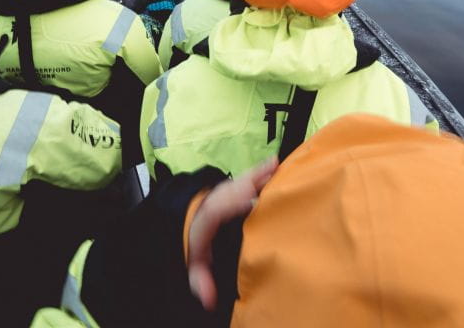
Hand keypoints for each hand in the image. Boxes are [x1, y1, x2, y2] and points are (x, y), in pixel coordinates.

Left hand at [187, 157, 277, 310]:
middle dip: (249, 185)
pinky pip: (248, 177)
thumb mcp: (195, 264)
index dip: (231, 205)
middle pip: (231, 191)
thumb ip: (200, 280)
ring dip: (258, 175)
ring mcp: (224, 191)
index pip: (215, 211)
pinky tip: (276, 163)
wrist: (188, 222)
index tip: (249, 201)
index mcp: (205, 220)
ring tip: (275, 167)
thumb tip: (208, 300)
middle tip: (269, 180)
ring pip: (241, 182)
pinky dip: (260, 171)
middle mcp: (214, 201)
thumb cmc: (199, 245)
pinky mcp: (233, 187)